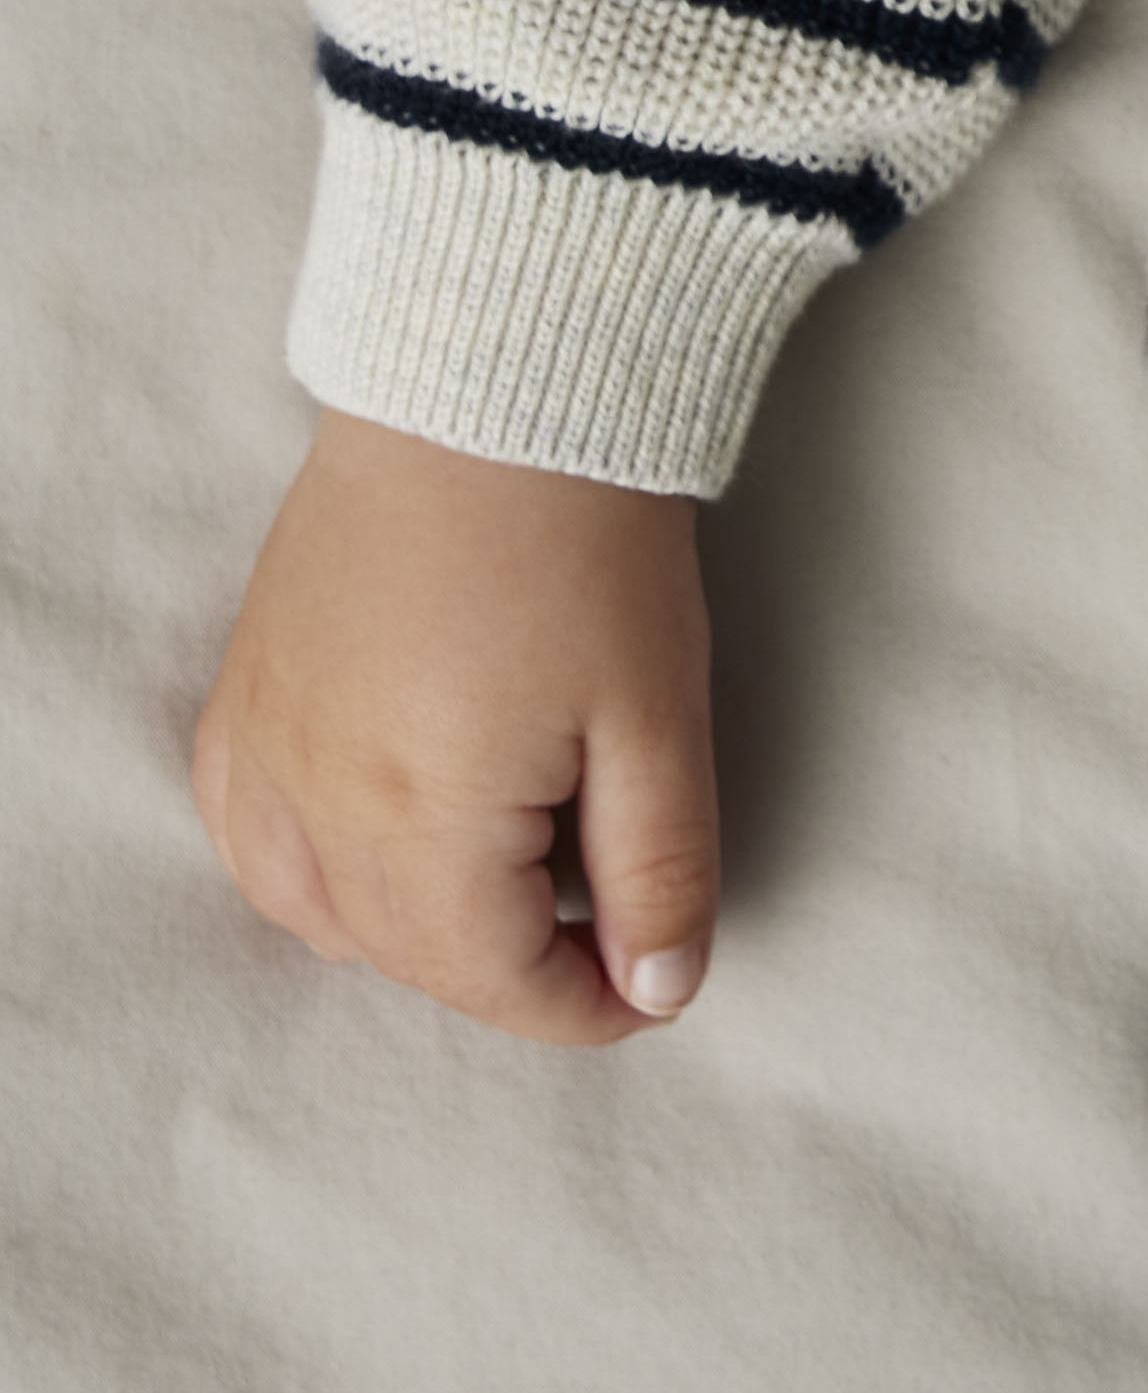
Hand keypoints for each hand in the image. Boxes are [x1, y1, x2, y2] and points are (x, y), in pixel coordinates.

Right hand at [190, 407, 718, 1041]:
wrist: (489, 386)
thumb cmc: (583, 543)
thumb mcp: (657, 715)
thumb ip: (658, 868)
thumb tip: (660, 987)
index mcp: (418, 826)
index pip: (493, 983)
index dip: (586, 1005)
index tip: (652, 983)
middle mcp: (314, 805)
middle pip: (410, 956)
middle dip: (512, 960)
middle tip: (603, 907)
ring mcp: (263, 747)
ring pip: (319, 914)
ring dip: (414, 921)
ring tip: (513, 857)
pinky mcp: (242, 693)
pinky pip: (251, 836)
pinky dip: (314, 865)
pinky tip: (384, 826)